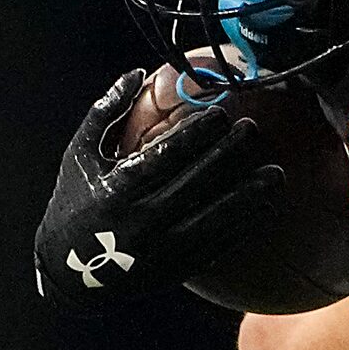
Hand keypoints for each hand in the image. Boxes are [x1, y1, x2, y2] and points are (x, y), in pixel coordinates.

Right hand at [34, 68, 284, 309]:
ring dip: (249, 195)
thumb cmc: (75, 202)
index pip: (164, 157)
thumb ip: (106, 114)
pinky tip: (265, 205)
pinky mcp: (178, 268)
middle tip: (252, 129)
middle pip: (195, 183)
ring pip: (215, 218)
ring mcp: (162, 248)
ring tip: (276, 173)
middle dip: (227, 154)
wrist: (72, 275)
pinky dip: (243, 225)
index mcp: (116, 190)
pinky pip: (217, 245)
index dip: (195, 135)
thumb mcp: (80, 156)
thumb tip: (137, 73)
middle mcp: (141, 220)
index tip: (220, 114)